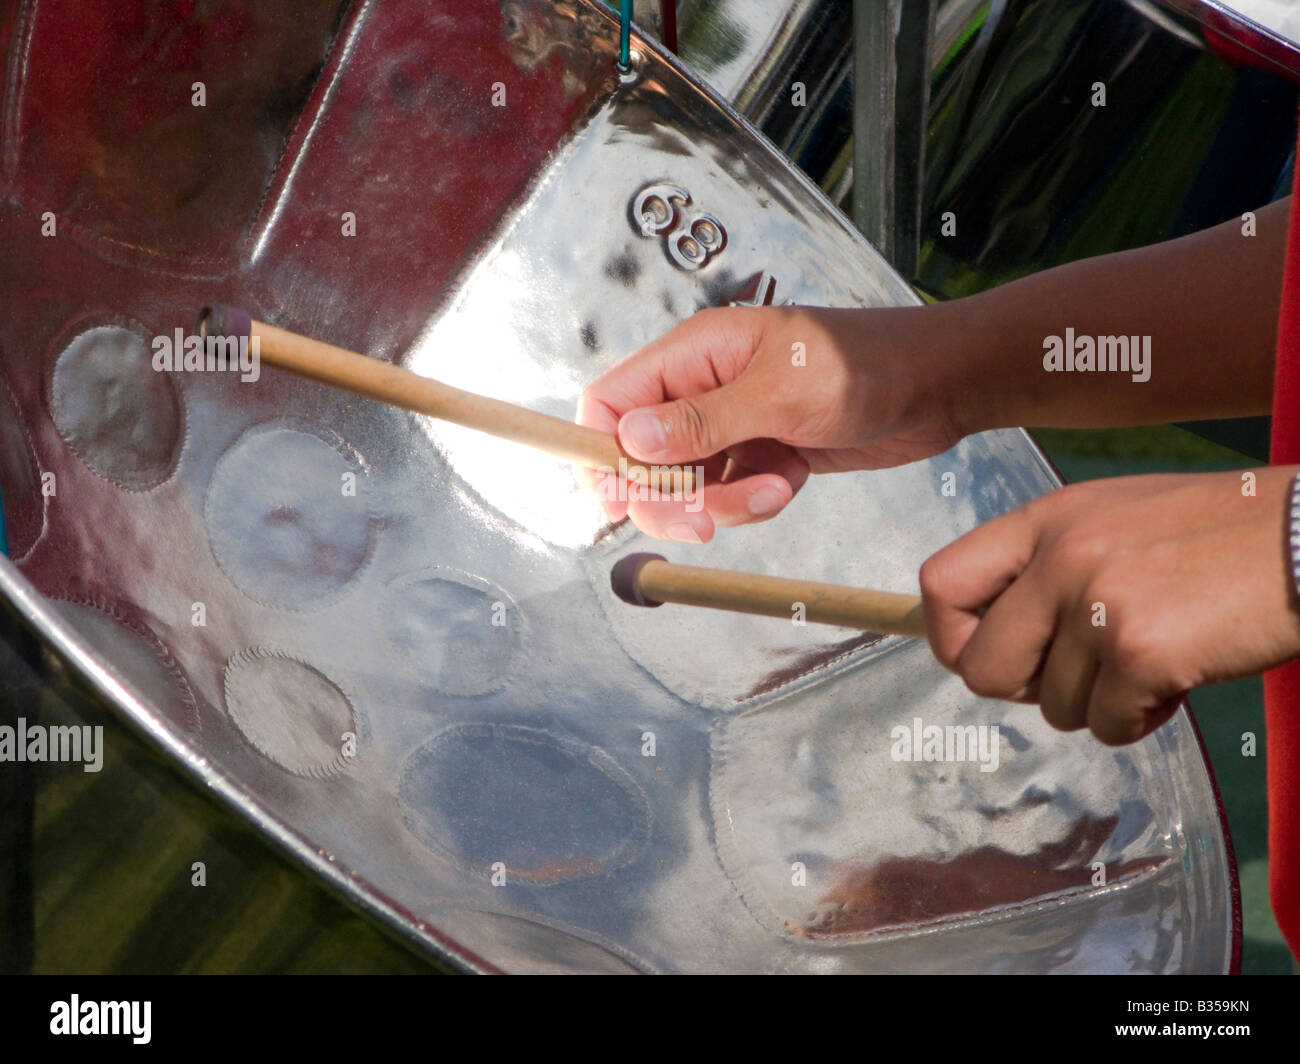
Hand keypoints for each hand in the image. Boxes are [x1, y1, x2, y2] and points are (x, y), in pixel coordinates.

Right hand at [576, 304, 964, 541]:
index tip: (618, 501)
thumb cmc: (864, 366)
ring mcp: (731, 423)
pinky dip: (753, 500)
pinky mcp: (760, 452)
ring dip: (724, 503)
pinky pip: (729, 494)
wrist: (937, 384)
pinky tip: (792, 479)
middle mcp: (702, 388)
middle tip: (703, 525)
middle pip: (641, 457)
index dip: (601, 451)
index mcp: (694, 353)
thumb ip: (702, 421)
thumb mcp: (780, 393)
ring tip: (777, 487)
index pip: (611, 401)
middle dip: (670, 498)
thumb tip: (630, 441)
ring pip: (688, 485)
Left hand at [919, 467, 1299, 744]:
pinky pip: (1106, 727)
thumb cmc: (1221, 535)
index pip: (939, 584)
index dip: (952, 637)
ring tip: (1155, 658)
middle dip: (1026, 690)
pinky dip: (1140, 720)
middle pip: (981, 669)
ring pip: (1053, 709)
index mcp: (1046, 520)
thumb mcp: (1115, 520)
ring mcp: (1098, 604)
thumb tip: (994, 637)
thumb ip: (1049, 565)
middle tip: (1082, 674)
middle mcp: (1060, 556)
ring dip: (1101, 702)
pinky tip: (1178, 681)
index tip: (986, 655)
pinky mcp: (1142, 651)